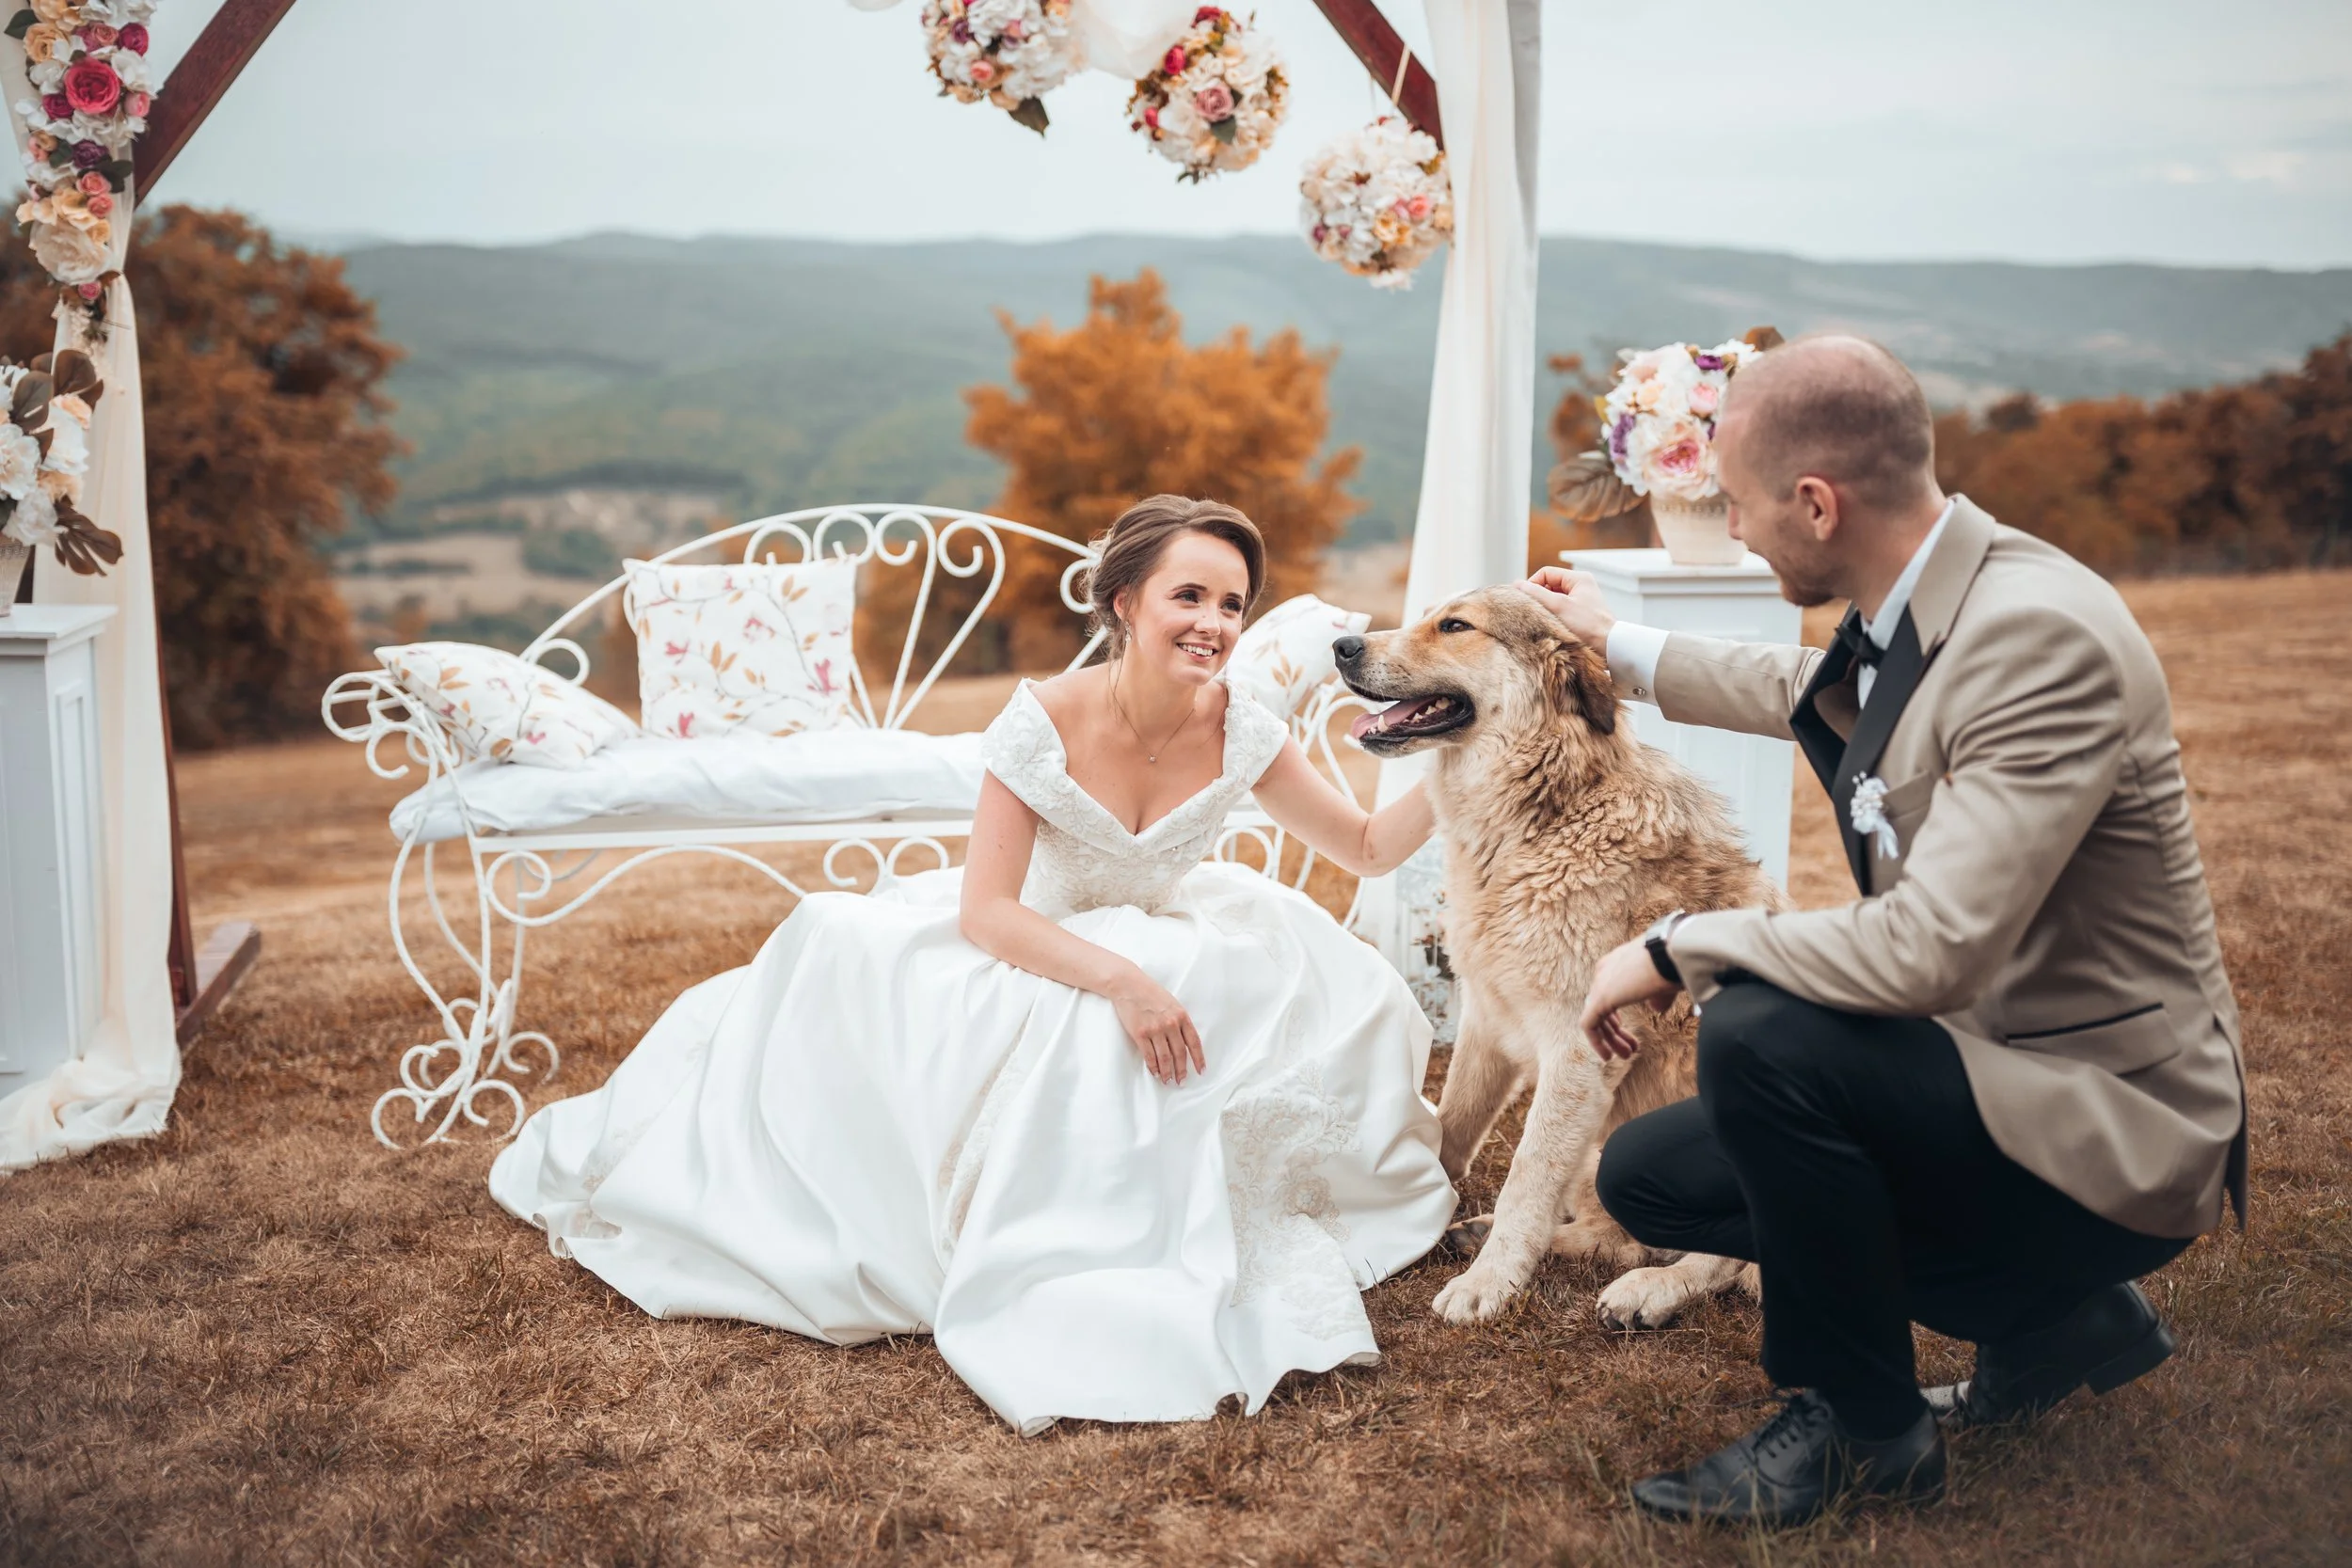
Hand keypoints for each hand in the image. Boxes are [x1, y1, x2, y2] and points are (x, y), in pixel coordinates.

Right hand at [1111, 971, 1204, 1084]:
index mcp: (1181, 1016)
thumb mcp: (1172, 1003)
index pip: (1194, 1042)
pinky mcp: (1140, 1033)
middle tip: (1182, 1081)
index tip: (1201, 1070)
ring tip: (1168, 1080)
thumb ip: (1179, 1020)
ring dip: (1167, 1072)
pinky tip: (1156, 1072)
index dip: (1198, 1059)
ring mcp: (1155, 1029)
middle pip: (1179, 1053)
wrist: (1129, 985)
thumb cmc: (1150, 992)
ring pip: (1165, 1057)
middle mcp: (1170, 1024)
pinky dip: (1153, 1067)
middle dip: (1182, 1070)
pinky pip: (1149, 1055)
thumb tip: (1184, 1041)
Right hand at [1516, 567, 1616, 648]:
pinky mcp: (1581, 613)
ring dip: (1545, 607)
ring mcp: (1582, 600)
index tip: (1523, 600)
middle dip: (1538, 597)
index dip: (1532, 584)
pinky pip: (1561, 609)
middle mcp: (1581, 586)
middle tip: (1530, 610)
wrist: (1610, 647)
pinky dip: (1553, 615)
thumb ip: (1536, 594)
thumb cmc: (1588, 625)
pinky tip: (1550, 626)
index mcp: (1579, 578)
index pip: (1546, 573)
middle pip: (1549, 585)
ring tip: (1541, 619)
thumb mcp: (1559, 606)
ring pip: (1554, 598)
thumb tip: (1517, 584)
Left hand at [1580, 939, 1679, 1060]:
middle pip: (1602, 1008)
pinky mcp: (1599, 998)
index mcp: (1617, 964)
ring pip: (1596, 1018)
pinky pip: (1589, 1025)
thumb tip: (1656, 1008)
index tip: (1632, 1036)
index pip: (1610, 994)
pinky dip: (1597, 1042)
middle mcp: (1605, 971)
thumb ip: (1657, 996)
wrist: (1670, 952)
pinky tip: (1608, 1057)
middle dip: (1615, 1032)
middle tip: (1631, 1051)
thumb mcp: (1665, 982)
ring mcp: (1600, 984)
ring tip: (1626, 1057)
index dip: (1616, 1019)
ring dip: (1610, 1041)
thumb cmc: (1673, 963)